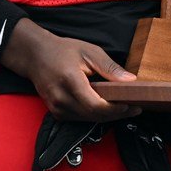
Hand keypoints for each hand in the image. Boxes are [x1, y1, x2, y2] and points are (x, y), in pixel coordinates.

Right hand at [2, 20, 138, 121]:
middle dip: (116, 114)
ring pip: (88, 120)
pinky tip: (107, 108)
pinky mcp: (56, 112)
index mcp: (70, 81)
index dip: (115, 109)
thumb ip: (110, 68)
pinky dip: (95, 115)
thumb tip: (130, 80)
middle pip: (94, 116)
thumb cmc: (63, 51)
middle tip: (135, 108)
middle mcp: (61, 98)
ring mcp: (56, 108)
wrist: (35, 56)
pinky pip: (80, 119)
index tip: (133, 105)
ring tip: (125, 108)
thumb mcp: (89, 52)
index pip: (95, 105)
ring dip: (107, 117)